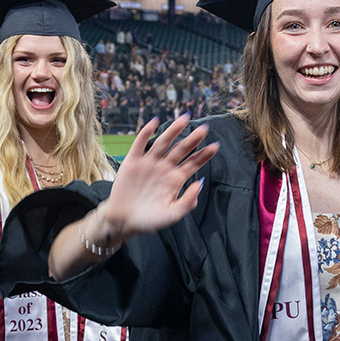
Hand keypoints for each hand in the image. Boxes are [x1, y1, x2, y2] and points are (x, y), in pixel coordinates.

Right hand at [96, 115, 217, 237]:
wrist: (124, 221)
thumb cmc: (149, 220)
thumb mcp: (172, 214)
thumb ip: (187, 201)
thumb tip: (199, 184)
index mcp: (175, 179)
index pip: (193, 163)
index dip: (204, 154)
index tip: (215, 146)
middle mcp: (164, 168)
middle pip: (181, 149)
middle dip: (193, 139)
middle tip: (204, 129)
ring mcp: (149, 163)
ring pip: (164, 142)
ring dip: (173, 131)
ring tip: (184, 119)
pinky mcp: (133, 161)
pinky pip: (140, 144)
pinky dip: (146, 132)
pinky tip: (155, 122)